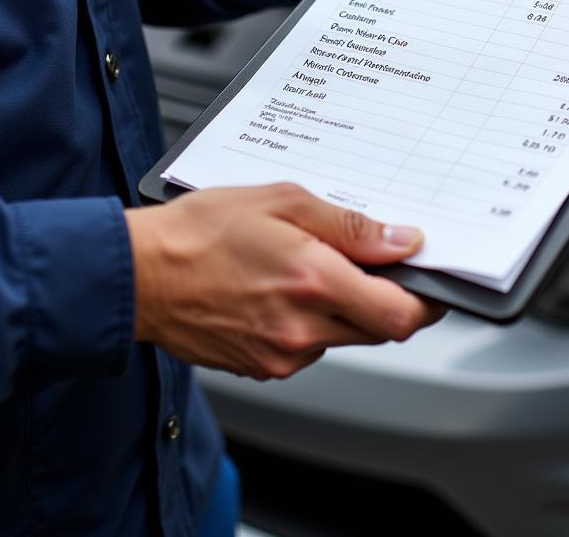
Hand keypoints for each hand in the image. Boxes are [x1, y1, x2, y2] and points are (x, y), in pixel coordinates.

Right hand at [125, 184, 443, 379]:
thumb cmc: (200, 231)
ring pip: (344, 336)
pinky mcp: (261, 367)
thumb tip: (403, 242)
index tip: (432, 279)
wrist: (137, 274)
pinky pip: (309, 346)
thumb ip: (351, 226)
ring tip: (308, 266)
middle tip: (367, 260)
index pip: (401, 314)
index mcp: (314, 283)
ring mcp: (280, 355)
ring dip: (345, 307)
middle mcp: (302, 330)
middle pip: (378, 327)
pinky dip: (311, 320)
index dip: (427, 299)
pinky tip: (282, 287)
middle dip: (384, 296)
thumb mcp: (283, 201)